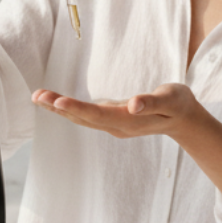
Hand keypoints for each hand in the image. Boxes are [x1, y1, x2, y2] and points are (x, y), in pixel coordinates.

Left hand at [32, 83, 204, 139]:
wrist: (184, 120)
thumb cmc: (179, 105)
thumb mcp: (172, 99)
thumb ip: (153, 101)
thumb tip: (133, 103)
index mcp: (130, 120)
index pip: (99, 115)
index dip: (77, 108)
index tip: (57, 102)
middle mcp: (117, 126)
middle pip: (84, 118)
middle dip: (59, 108)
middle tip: (37, 96)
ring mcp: (113, 124)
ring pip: (82, 118)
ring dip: (59, 109)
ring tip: (38, 97)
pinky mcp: (111, 119)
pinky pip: (85, 115)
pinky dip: (68, 109)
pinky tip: (54, 103)